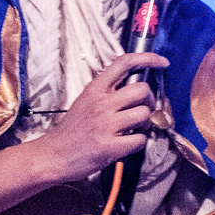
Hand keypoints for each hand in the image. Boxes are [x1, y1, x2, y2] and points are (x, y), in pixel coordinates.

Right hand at [40, 52, 169, 181]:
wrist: (53, 155)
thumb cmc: (71, 131)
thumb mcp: (85, 101)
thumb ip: (106, 93)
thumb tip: (134, 90)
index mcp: (95, 89)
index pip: (124, 63)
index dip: (148, 59)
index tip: (161, 62)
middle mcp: (101, 103)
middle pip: (142, 89)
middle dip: (149, 100)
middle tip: (142, 110)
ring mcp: (106, 125)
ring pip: (144, 114)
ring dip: (145, 124)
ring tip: (133, 129)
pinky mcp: (110, 146)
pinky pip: (140, 140)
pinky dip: (138, 143)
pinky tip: (127, 144)